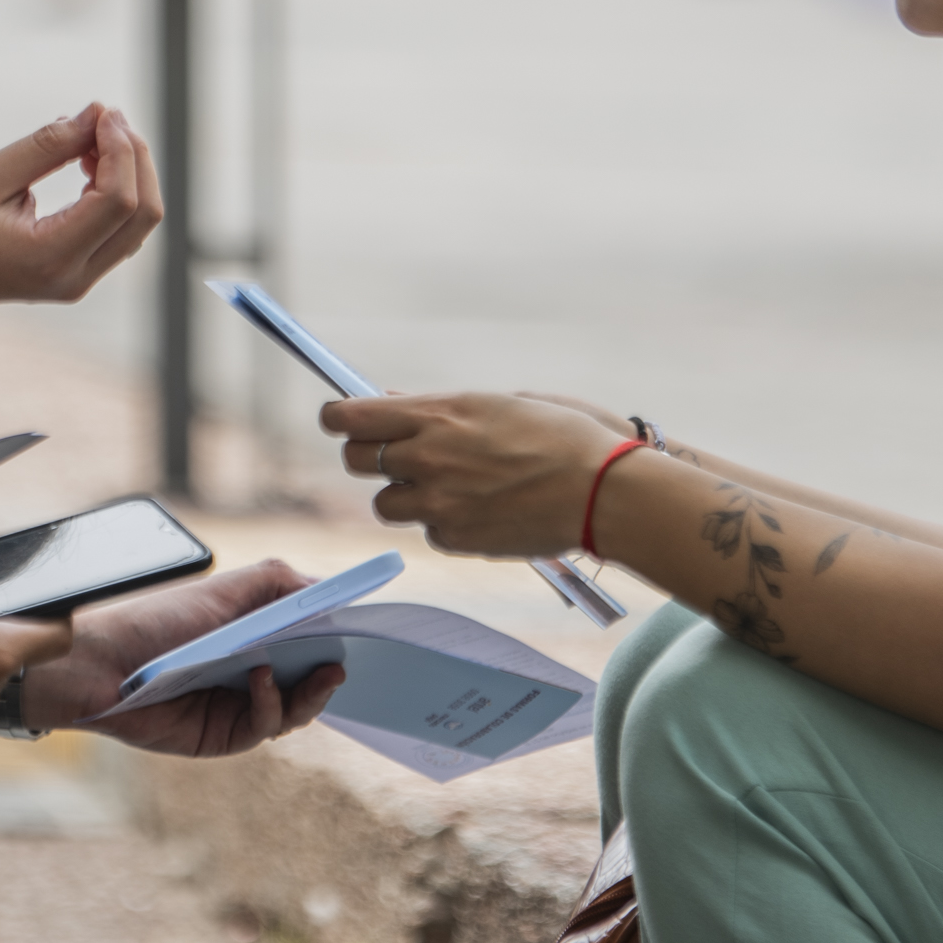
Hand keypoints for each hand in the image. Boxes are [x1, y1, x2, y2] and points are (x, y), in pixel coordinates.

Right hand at [0, 105, 163, 344]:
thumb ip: (46, 146)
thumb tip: (96, 114)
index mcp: (50, 257)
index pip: (118, 200)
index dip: (121, 148)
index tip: (101, 110)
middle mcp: (74, 278)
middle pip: (143, 215)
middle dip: (135, 158)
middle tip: (104, 117)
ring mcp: (79, 282)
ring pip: (138, 224)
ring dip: (129, 174)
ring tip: (91, 137)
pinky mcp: (76, 275)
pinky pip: (119, 231)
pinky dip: (116, 191)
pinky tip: (87, 163)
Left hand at [21, 559, 344, 755]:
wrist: (102, 664)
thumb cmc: (158, 621)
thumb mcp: (225, 590)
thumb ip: (279, 582)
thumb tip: (330, 590)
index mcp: (254, 635)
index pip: (308, 639)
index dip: (337, 637)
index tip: (364, 630)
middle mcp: (251, 671)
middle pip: (309, 679)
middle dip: (332, 671)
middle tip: (345, 662)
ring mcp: (239, 706)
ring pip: (296, 710)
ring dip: (311, 693)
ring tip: (319, 672)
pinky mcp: (223, 736)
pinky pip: (265, 727)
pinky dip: (271, 703)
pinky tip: (261, 680)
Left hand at [322, 391, 624, 558]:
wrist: (602, 492)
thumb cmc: (560, 436)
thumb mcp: (496, 403)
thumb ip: (436, 408)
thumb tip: (392, 404)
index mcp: (438, 415)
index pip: (350, 417)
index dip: (340, 418)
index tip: (342, 419)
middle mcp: (427, 458)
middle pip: (357, 460)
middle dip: (371, 455)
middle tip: (400, 454)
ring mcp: (437, 503)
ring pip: (386, 504)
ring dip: (406, 495)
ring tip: (452, 486)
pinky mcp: (454, 539)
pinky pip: (428, 531)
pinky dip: (444, 523)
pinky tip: (482, 509)